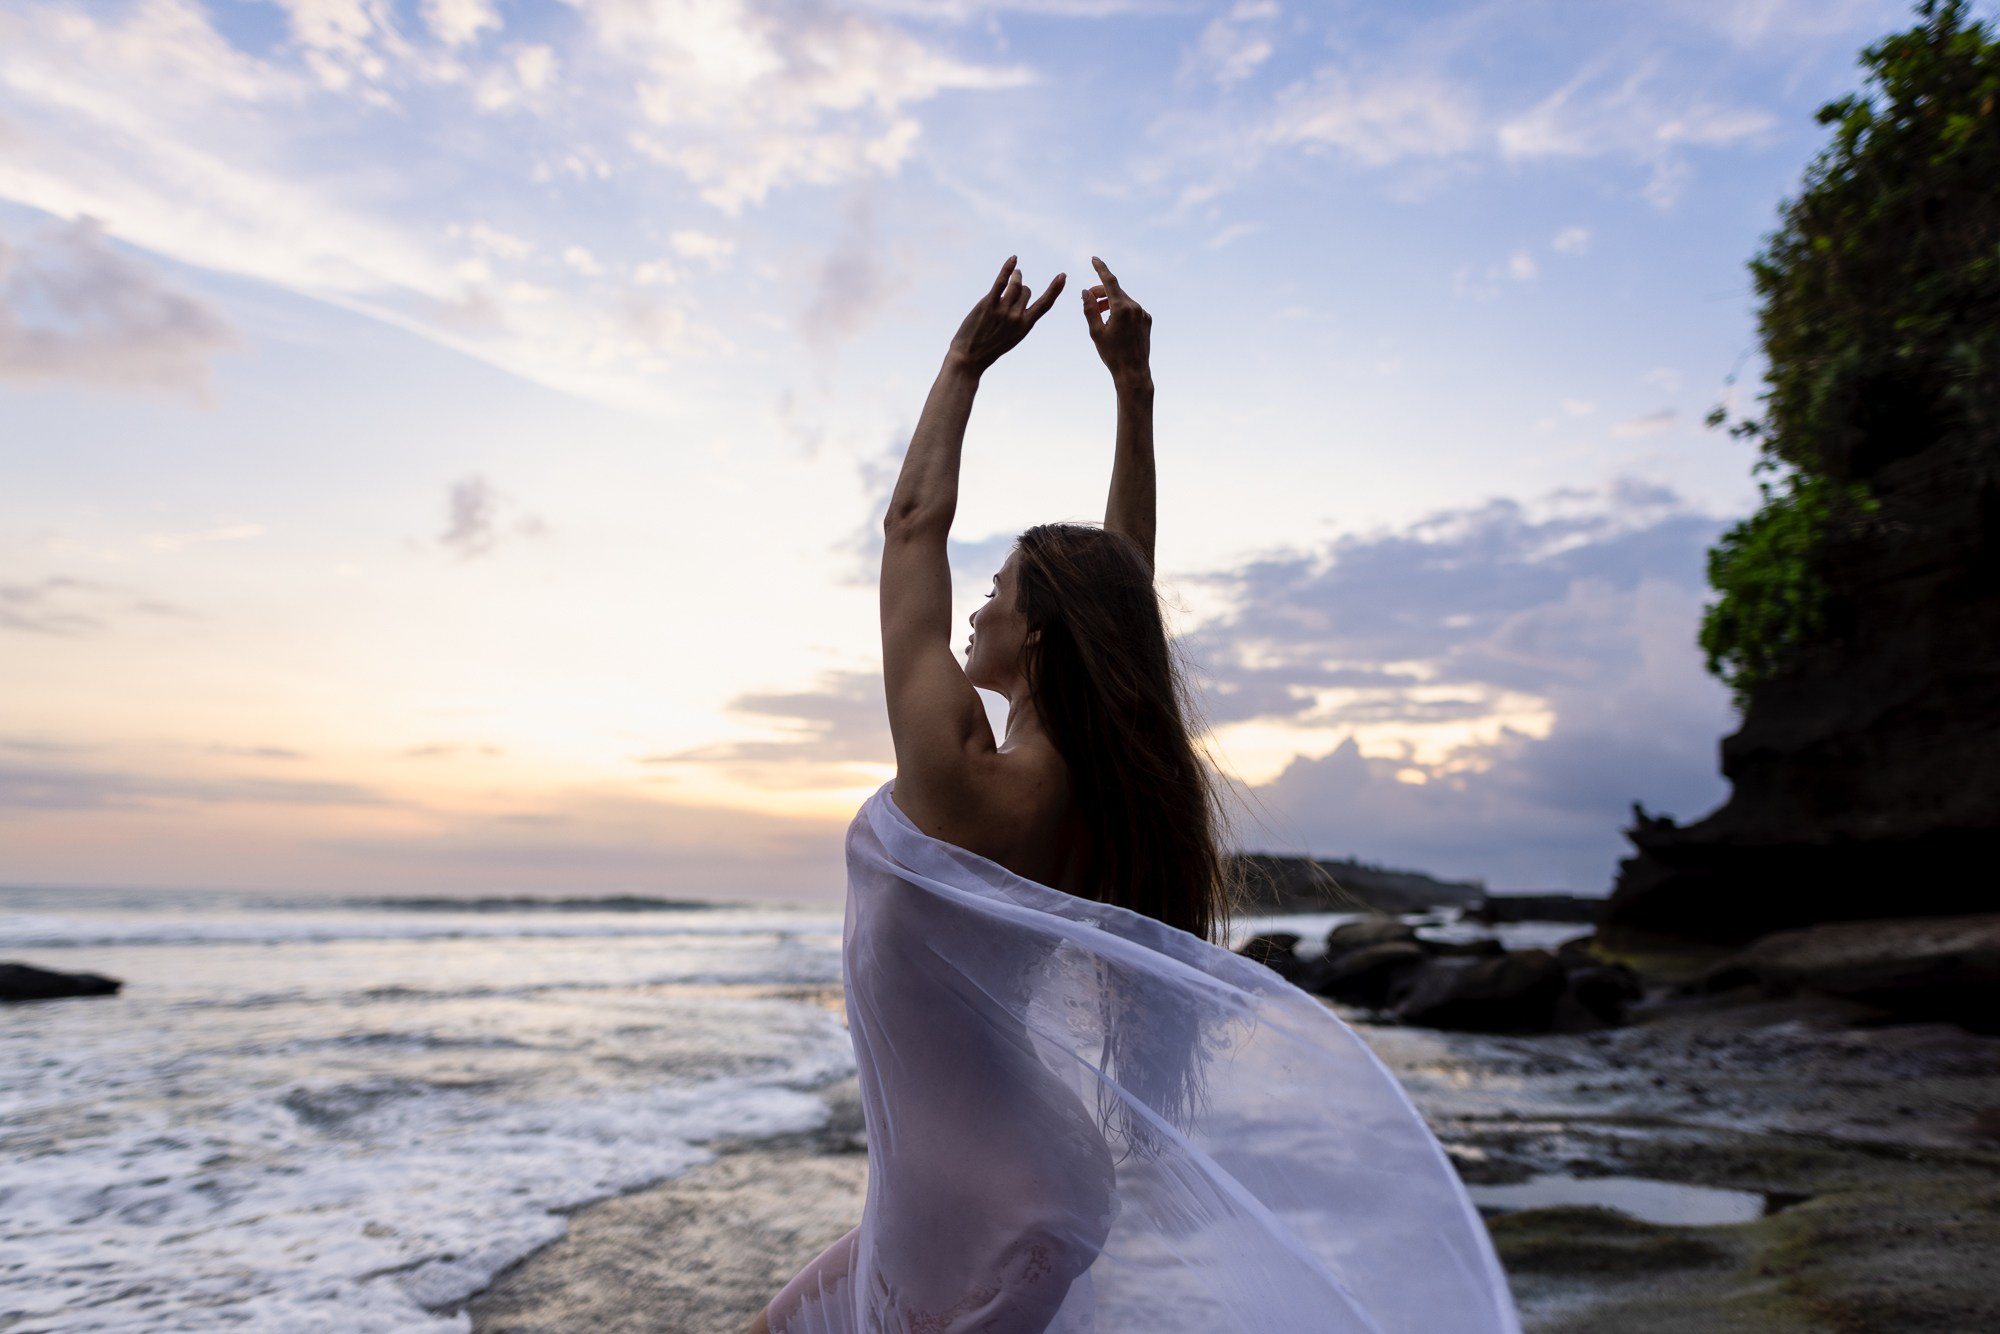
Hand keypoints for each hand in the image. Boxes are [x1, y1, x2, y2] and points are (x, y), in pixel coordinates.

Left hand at [948, 256, 1064, 373]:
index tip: (1062, 276)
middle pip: (1026, 291)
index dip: (1055, 289)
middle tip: (1015, 287)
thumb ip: (1018, 319)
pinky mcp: (989, 304)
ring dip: (1016, 275)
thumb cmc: (989, 348)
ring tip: (1015, 272)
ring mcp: (1003, 310)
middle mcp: (1017, 317)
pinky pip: (1001, 281)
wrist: (969, 358)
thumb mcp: (1011, 337)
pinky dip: (1008, 268)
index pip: (1045, 304)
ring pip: (1016, 284)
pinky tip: (1013, 259)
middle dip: (1021, 287)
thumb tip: (1020, 294)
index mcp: (1025, 326)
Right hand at [1082, 256, 1150, 390]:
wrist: (1133, 372)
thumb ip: (1089, 309)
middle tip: (1088, 299)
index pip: (1109, 281)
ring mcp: (1143, 313)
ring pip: (1123, 300)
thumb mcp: (1095, 332)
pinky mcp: (1147, 320)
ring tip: (1099, 314)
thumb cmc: (1112, 354)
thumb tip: (1085, 292)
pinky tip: (1113, 323)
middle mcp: (1135, 307)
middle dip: (1101, 293)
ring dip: (1110, 303)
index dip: (1101, 268)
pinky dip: (1120, 311)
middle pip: (1115, 291)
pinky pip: (1132, 309)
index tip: (1094, 259)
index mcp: (1122, 308)